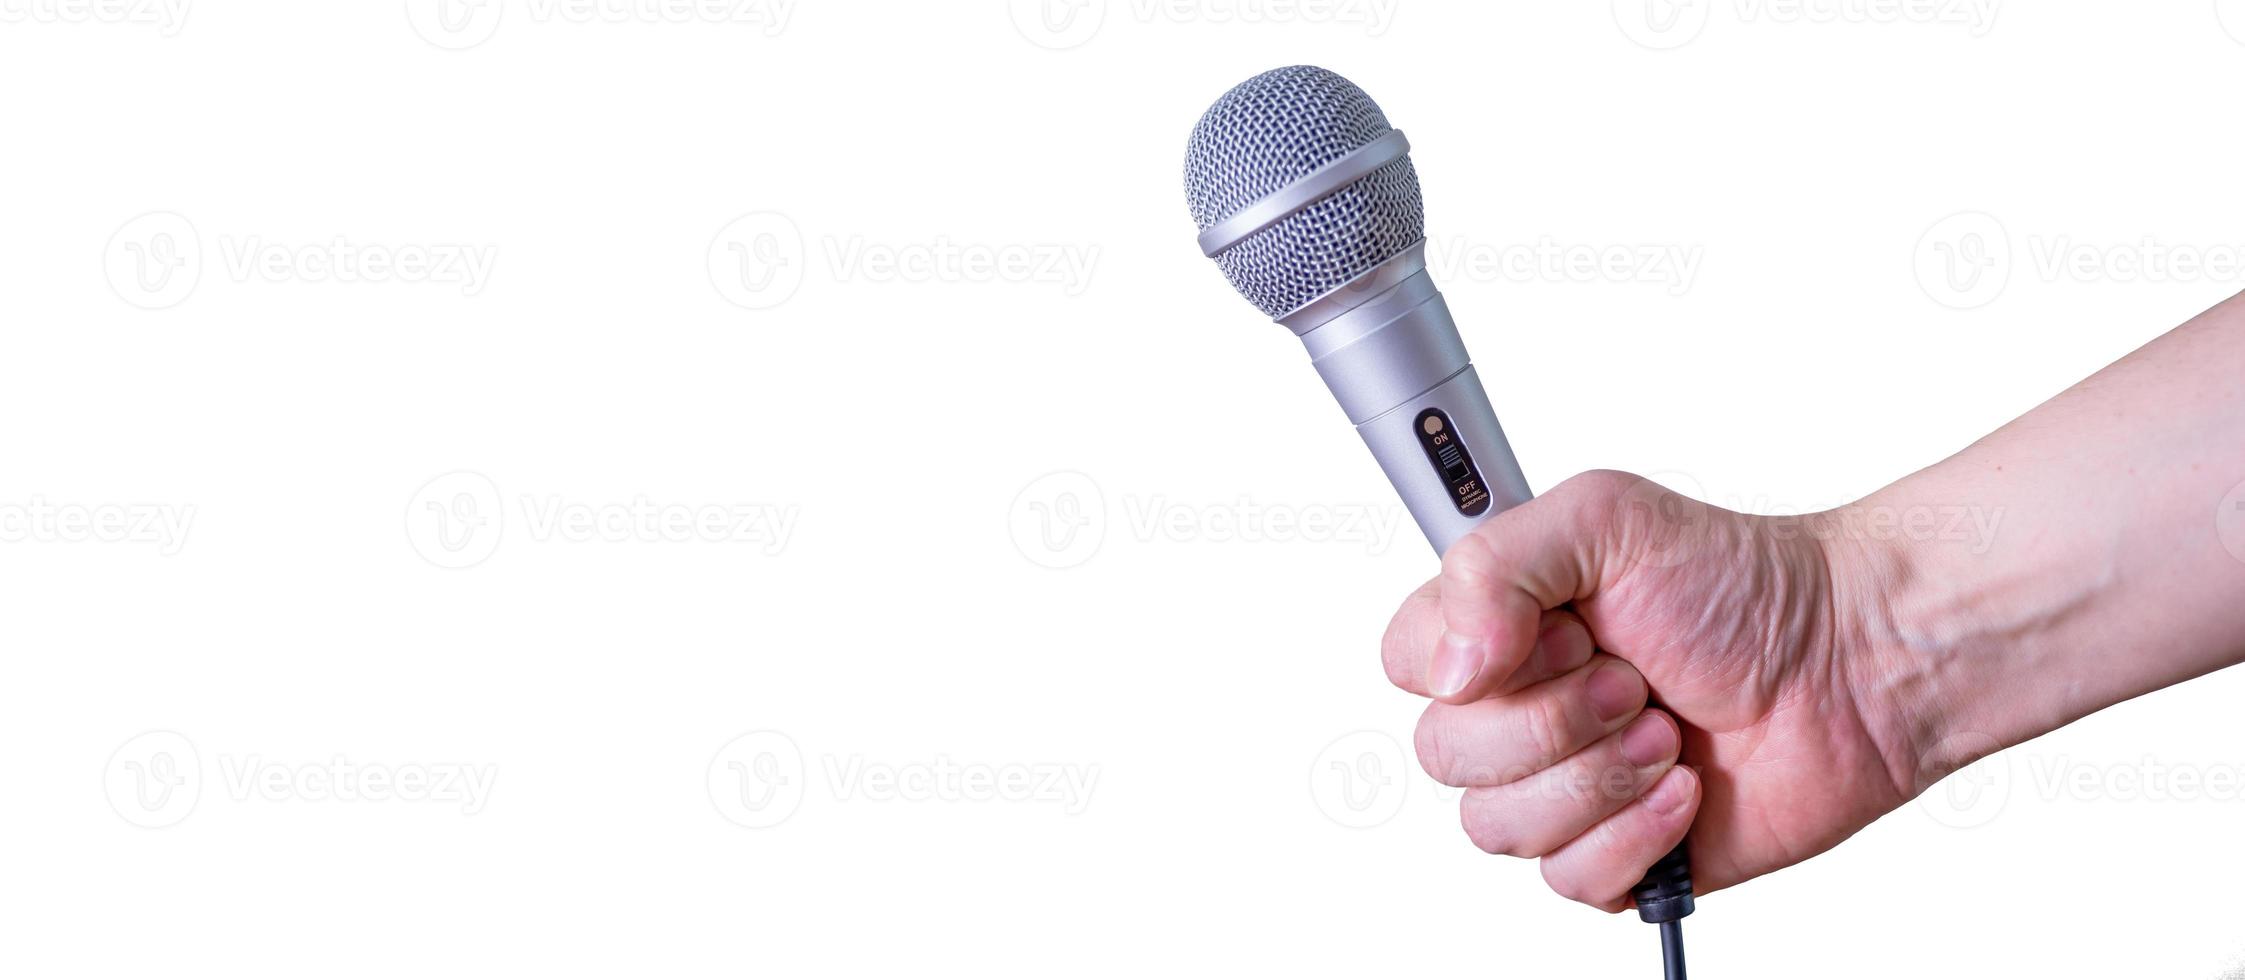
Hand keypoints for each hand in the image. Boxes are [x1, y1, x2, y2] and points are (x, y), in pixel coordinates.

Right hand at [1381, 469, 1920, 910]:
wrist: (1853, 666)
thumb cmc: (1744, 585)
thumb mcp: (1604, 517)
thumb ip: (1491, 564)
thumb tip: (1448, 669)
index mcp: (1500, 626)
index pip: (1406, 663)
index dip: (1466, 661)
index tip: (1557, 630)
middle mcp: (1520, 708)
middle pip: (1443, 756)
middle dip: (1551, 721)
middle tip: (1631, 681)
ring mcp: (1563, 785)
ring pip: (1496, 826)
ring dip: (1596, 778)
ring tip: (1666, 733)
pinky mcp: (1614, 855)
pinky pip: (1565, 880)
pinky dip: (1633, 835)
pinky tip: (1685, 792)